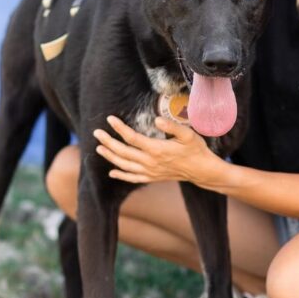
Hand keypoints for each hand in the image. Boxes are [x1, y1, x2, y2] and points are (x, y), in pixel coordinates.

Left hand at [92, 115, 219, 184]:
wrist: (202, 171)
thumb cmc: (196, 150)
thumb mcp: (188, 135)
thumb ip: (172, 127)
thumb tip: (156, 120)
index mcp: (157, 150)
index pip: (132, 138)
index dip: (119, 128)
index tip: (110, 119)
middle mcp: (150, 162)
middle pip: (123, 152)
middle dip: (108, 142)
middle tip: (96, 133)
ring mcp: (150, 172)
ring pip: (125, 165)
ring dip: (110, 157)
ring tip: (99, 148)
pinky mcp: (152, 178)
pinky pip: (133, 178)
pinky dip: (121, 175)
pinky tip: (112, 173)